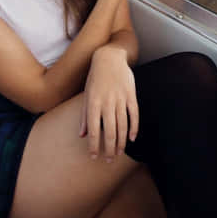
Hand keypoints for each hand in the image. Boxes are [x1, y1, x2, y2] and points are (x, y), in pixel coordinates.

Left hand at [79, 46, 138, 161]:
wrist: (109, 58)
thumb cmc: (95, 79)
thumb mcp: (86, 95)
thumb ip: (85, 116)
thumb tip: (82, 135)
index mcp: (94, 103)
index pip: (94, 130)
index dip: (94, 145)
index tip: (94, 157)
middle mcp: (107, 102)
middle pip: (110, 131)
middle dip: (109, 148)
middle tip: (109, 160)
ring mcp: (120, 99)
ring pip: (123, 126)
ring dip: (121, 142)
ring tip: (119, 153)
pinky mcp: (131, 95)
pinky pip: (134, 115)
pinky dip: (134, 128)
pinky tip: (132, 138)